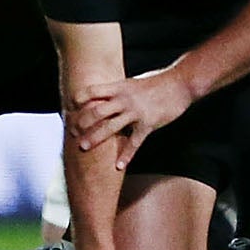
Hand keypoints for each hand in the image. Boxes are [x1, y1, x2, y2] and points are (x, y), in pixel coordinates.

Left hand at [70, 65, 194, 167]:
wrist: (180, 83)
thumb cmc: (156, 82)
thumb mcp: (133, 83)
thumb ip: (118, 91)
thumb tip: (103, 97)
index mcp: (119, 87)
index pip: (92, 91)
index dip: (78, 99)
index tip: (69, 109)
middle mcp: (124, 99)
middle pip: (97, 111)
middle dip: (82, 123)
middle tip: (72, 133)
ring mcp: (136, 112)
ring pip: (110, 127)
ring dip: (95, 138)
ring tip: (83, 147)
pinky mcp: (148, 124)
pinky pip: (134, 142)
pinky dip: (126, 155)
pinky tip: (118, 166)